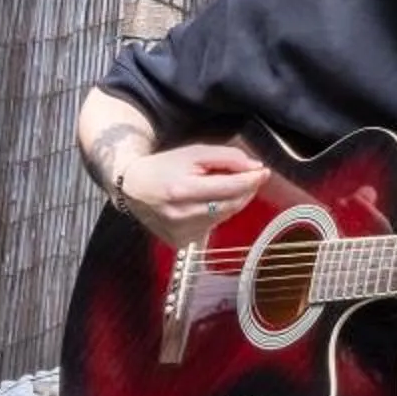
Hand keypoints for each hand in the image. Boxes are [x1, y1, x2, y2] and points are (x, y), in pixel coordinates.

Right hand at [112, 145, 271, 249]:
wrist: (132, 187)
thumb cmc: (164, 167)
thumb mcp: (194, 153)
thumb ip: (228, 158)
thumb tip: (256, 168)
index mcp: (181, 190)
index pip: (229, 188)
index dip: (251, 180)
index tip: (264, 171)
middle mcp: (180, 215)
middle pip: (231, 204)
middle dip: (245, 190)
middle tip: (249, 176)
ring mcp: (180, 232)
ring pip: (225, 216)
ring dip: (232, 201)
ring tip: (218, 187)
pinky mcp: (180, 242)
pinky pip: (213, 226)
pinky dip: (217, 213)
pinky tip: (205, 203)